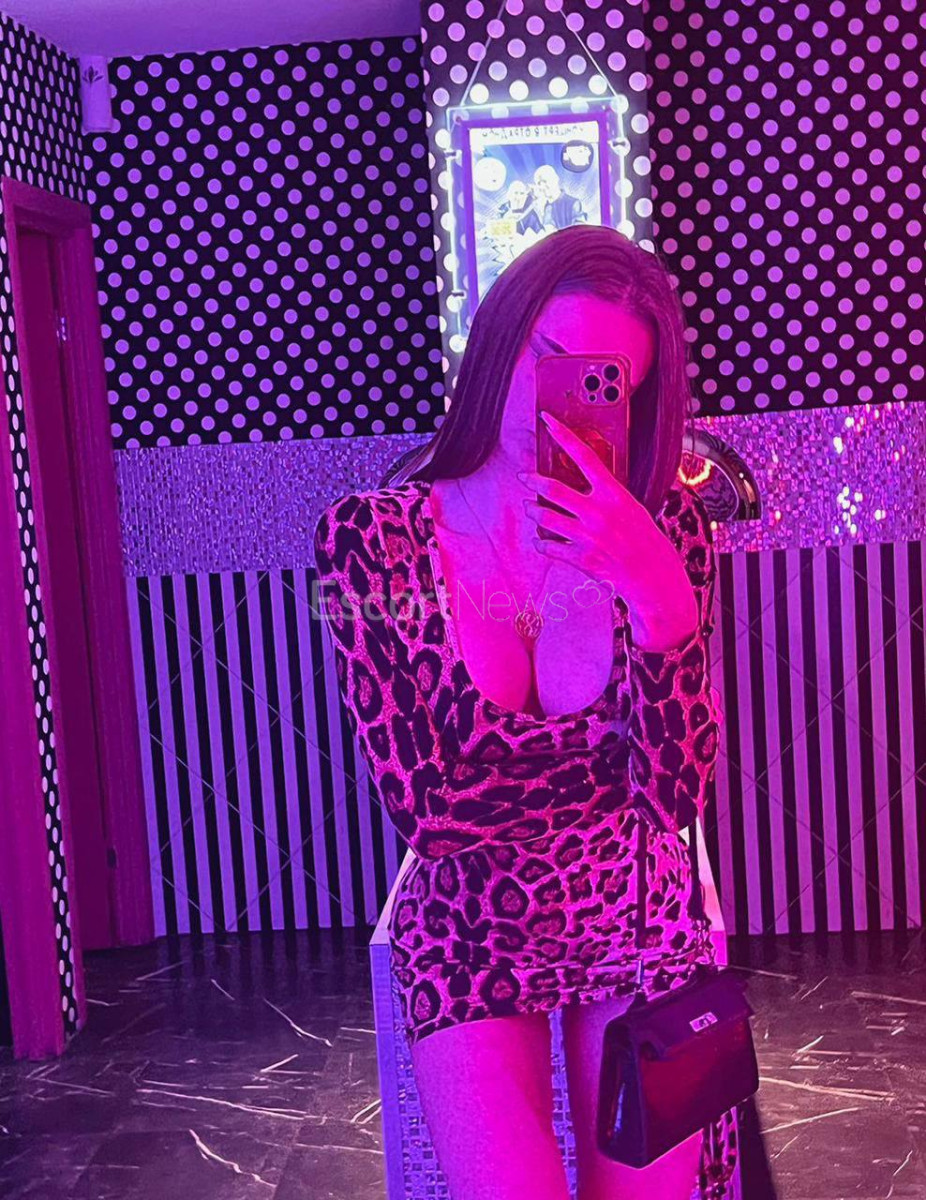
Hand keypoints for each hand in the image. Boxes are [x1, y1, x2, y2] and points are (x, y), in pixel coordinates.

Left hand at [518, 411, 698, 651]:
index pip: (584, 455)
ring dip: (533, 511)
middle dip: (533, 481)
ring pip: (544, 517)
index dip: (563, 435)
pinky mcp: (580, 559)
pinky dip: (540, 542)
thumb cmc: (644, 539)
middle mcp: (598, 512)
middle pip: (553, 489)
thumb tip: (582, 482)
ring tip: (530, 508)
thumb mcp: (631, 508)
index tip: (547, 420)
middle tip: (524, 477)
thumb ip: (607, 494)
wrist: (653, 576)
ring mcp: (587, 536)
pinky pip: (548, 546)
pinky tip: (540, 540)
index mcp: (614, 494)